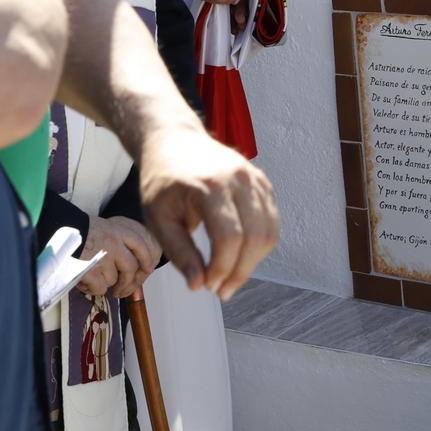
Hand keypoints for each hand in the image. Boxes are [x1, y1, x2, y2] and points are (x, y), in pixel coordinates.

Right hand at [78, 216, 157, 298]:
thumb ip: (119, 242)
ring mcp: (103, 256)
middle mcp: (114, 243)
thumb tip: (133, 268)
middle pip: (131, 269)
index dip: (147, 262)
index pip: (143, 247)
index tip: (145, 272)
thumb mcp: (104, 228)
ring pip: (113, 280)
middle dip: (128, 283)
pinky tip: (84, 282)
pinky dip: (92, 289)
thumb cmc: (78, 232)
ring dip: (104, 283)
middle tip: (120, 291)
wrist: (55, 230)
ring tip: (91, 277)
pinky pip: (99, 288)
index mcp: (119, 230)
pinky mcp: (90, 269)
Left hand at [136, 127, 277, 298]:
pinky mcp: (262, 183)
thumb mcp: (158, 218)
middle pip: (255, 237)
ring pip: (269, 232)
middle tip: (221, 290)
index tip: (207, 285)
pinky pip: (271, 222)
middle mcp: (239, 179)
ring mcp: (255, 178)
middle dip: (240, 271)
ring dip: (253, 262)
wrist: (174, 141)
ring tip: (231, 277)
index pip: (229, 237)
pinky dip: (260, 245)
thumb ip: (179, 252)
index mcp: (210, 185)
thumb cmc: (162, 180)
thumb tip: (198, 285)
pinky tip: (240, 255)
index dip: (222, 268)